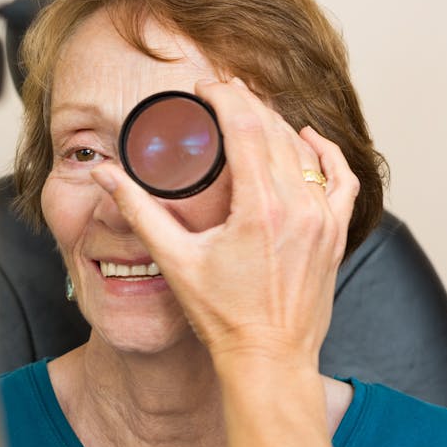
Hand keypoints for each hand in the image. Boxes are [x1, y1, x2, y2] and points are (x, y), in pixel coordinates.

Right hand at [90, 77, 359, 372]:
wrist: (269, 360)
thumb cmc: (221, 317)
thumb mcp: (174, 260)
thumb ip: (139, 210)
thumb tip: (106, 175)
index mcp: (259, 208)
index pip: (246, 127)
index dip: (225, 97)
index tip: (206, 86)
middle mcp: (298, 207)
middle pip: (275, 130)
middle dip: (248, 103)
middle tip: (223, 91)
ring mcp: (322, 220)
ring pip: (305, 150)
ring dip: (278, 124)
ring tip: (252, 110)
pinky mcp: (335, 234)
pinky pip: (339, 178)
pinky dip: (325, 153)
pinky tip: (308, 138)